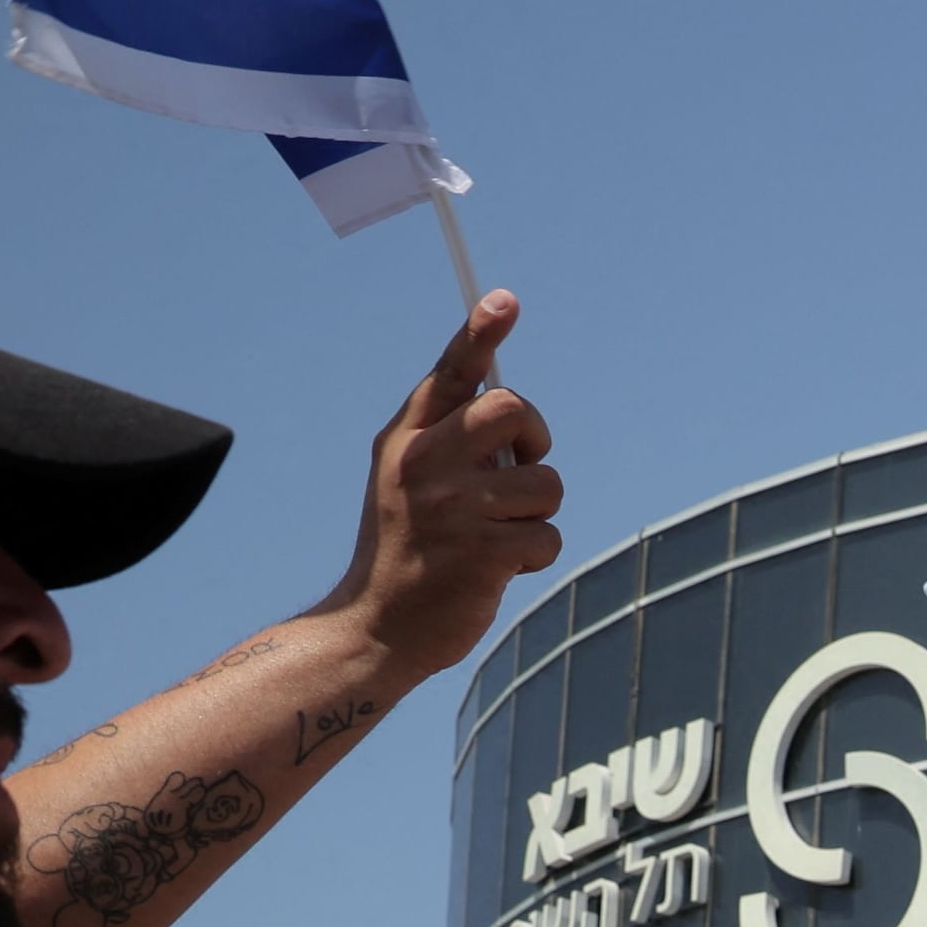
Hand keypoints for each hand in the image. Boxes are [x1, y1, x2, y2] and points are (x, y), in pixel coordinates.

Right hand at [325, 293, 561, 679]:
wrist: (378, 626)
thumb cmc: (408, 550)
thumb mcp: (407, 482)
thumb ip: (447, 442)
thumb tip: (511, 411)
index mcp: (407, 440)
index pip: (449, 375)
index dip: (480, 335)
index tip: (505, 300)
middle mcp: (424, 462)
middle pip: (514, 410)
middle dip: (537, 441)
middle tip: (523, 469)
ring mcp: (453, 506)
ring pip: (546, 484)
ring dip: (537, 516)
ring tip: (496, 537)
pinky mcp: (483, 551)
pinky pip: (548, 536)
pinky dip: (536, 557)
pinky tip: (498, 570)